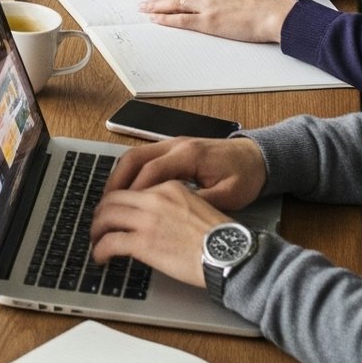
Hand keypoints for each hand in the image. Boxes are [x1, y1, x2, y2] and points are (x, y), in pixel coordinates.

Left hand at [89, 178, 231, 287]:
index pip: (132, 189)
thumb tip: (155, 219)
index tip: (113, 212)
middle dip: (100, 213)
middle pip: (113, 199)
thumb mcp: (196, 208)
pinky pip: (110, 242)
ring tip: (95, 241)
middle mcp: (155, 198)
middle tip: (97, 226)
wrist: (230, 255)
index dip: (118, 202)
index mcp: (169, 187)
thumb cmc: (220, 238)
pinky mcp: (143, 242)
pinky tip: (100, 257)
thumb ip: (172, 207)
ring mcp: (147, 220)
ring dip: (96, 230)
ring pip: (106, 217)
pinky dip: (100, 249)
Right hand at [104, 135, 267, 208]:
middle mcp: (175, 145)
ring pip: (135, 156)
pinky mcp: (173, 149)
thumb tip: (177, 218)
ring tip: (110, 200)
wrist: (256, 156)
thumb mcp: (229, 196)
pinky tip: (127, 191)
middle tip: (105, 205)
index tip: (123, 211)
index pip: (151, 170)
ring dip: (120, 176)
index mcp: (189, 155)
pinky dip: (131, 174)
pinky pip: (144, 158)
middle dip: (117, 181)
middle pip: (135, 158)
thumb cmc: (244, 175)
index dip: (135, 191)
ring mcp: (172, 144)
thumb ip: (202, 203)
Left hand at [140, 0, 293, 44]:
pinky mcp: (209, 21)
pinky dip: (165, 19)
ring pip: (174, 3)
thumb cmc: (260, 6)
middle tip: (144, 1)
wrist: (272, 14)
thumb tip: (210, 1)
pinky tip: (155, 19)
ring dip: (156, 6)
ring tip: (144, 8)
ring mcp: (206, 5)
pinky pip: (181, 19)